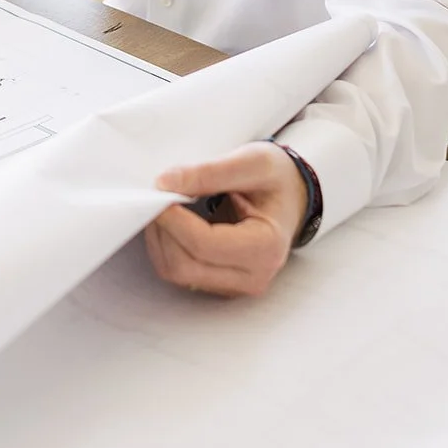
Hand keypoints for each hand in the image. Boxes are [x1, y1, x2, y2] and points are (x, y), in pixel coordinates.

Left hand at [145, 141, 308, 297]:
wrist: (290, 194)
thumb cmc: (275, 178)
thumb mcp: (251, 162)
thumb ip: (208, 172)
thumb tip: (164, 184)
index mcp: (266, 247)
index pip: (203, 245)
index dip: (173, 220)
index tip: (159, 192)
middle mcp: (253, 276)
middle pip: (185, 266)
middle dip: (163, 231)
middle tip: (157, 198)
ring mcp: (236, 285)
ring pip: (177, 273)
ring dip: (160, 240)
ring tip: (164, 207)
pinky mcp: (220, 283)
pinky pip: (180, 273)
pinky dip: (167, 247)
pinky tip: (172, 222)